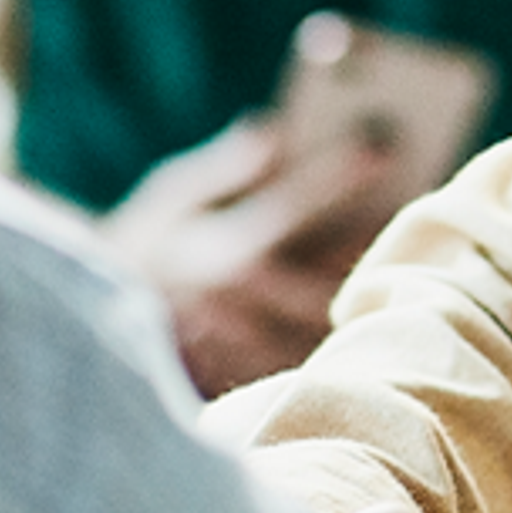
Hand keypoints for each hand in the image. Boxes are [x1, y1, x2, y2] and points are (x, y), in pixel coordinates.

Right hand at [107, 116, 404, 394]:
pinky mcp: (251, 382)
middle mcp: (242, 303)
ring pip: (328, 325)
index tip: (383, 147)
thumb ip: (227, 168)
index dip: (344, 172)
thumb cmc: (137, 252)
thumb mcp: (169, 197)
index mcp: (225, 250)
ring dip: (365, 302)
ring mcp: (250, 349)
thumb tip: (276, 130)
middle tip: (425, 229)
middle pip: (334, 275)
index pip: (298, 203)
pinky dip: (336, 344)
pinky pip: (307, 364)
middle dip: (375, 250)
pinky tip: (366, 328)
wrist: (85, 332)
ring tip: (409, 280)